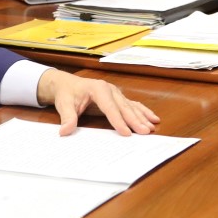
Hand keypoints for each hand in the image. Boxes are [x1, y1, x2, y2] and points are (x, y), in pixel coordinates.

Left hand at [37, 70, 159, 135]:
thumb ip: (67, 117)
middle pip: (124, 107)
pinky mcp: (118, 99)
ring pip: (131, 106)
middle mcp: (110, 89)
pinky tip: (153, 118)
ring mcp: (116, 93)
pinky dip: (143, 112)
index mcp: (98, 89)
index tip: (125, 133)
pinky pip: (132, 105)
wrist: (67, 84)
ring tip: (152, 127)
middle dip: (135, 120)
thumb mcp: (64, 105)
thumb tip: (65, 131)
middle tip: (145, 132)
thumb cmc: (67, 94)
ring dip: (142, 117)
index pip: (110, 107)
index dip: (118, 121)